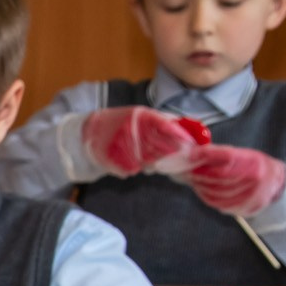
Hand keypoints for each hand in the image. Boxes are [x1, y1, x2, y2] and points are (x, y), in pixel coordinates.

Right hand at [80, 106, 200, 176]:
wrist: (89, 131)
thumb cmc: (122, 124)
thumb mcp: (143, 117)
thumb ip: (168, 122)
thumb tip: (196, 131)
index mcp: (140, 115)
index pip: (165, 126)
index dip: (180, 137)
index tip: (191, 147)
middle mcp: (129, 129)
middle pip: (158, 148)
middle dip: (169, 156)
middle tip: (174, 160)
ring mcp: (118, 145)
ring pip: (146, 161)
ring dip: (150, 163)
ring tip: (144, 157)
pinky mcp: (110, 160)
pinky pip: (131, 169)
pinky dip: (134, 168)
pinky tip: (129, 160)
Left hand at [175, 144, 285, 216]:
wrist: (275, 185)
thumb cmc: (254, 166)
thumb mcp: (243, 154)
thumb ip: (219, 154)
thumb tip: (192, 152)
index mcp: (253, 162)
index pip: (226, 156)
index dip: (204, 155)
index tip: (188, 154)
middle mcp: (253, 180)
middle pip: (216, 176)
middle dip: (196, 172)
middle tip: (184, 168)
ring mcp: (247, 196)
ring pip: (212, 191)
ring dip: (198, 184)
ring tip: (194, 178)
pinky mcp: (241, 208)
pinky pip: (215, 202)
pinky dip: (204, 194)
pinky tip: (203, 188)